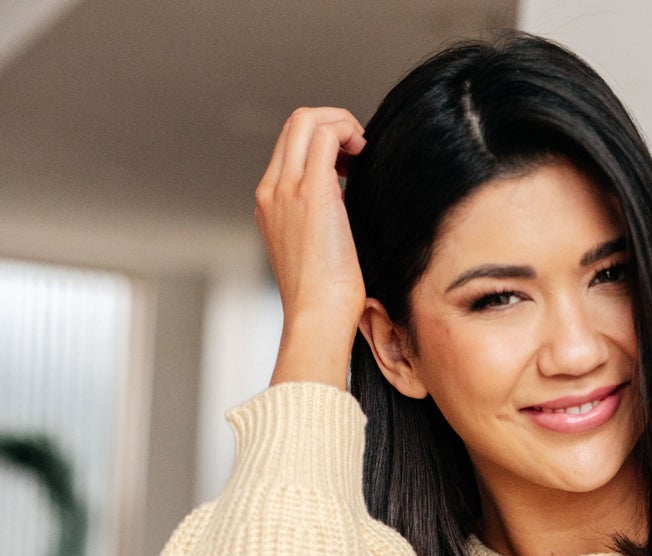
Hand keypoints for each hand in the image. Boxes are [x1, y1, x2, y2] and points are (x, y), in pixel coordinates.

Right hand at [254, 105, 368, 387]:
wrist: (316, 320)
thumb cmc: (325, 302)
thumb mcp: (317, 253)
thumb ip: (322, 221)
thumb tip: (348, 204)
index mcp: (269, 206)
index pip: (289, 149)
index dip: (321, 142)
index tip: (349, 162)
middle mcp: (271, 191)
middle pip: (293, 125)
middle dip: (330, 123)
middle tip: (358, 147)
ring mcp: (287, 189)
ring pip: (306, 120)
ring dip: (340, 123)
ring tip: (361, 148)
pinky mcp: (311, 191)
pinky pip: (325, 135)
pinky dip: (347, 131)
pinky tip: (364, 152)